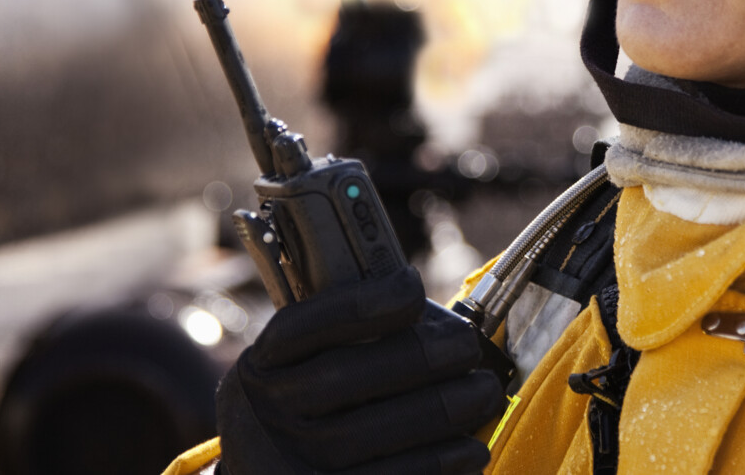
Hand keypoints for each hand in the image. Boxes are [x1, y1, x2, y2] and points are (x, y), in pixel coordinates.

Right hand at [216, 266, 504, 474]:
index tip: (413, 288)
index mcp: (261, 367)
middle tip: (467, 347)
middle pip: (339, 377)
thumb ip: (353, 343)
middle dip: (415, 357)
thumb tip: (436, 325)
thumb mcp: (307, 371)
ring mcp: (283, 464)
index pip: (302, 326)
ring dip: (437, 411)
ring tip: (483, 394)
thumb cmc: (313, 416)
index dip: (359, 304)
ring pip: (361, 434)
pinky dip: (433, 465)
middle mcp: (261, 415)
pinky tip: (469, 451)